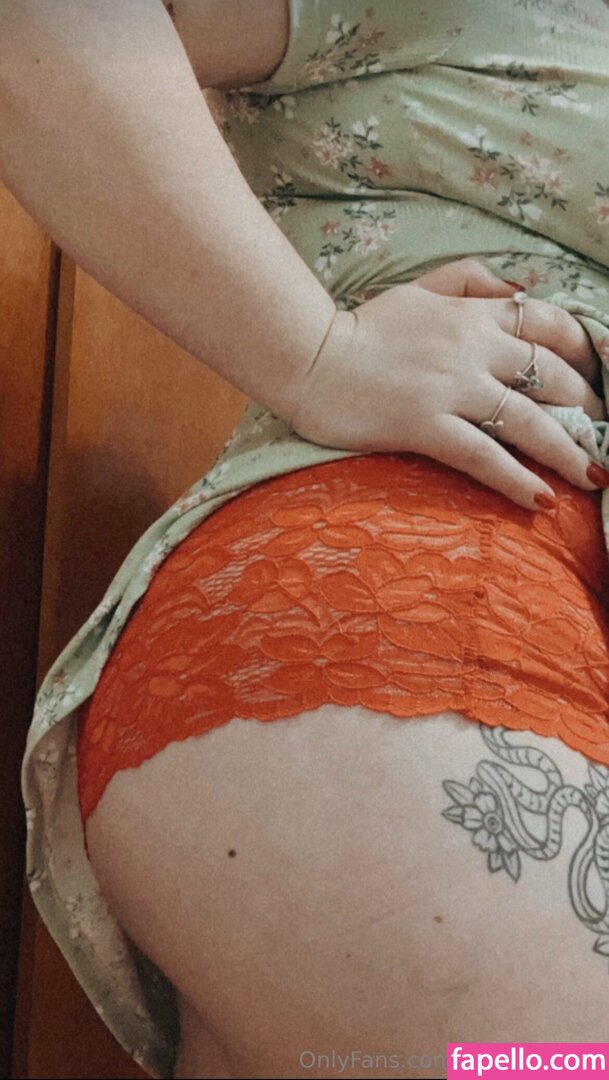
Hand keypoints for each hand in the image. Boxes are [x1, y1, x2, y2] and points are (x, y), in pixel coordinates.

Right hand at [288, 258, 607, 510]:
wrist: (308, 356)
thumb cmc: (363, 326)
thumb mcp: (420, 286)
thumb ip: (471, 280)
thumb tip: (521, 287)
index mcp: (474, 314)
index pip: (549, 324)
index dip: (586, 350)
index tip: (602, 375)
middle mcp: (473, 349)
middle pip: (550, 375)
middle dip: (588, 406)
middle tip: (603, 432)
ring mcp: (451, 390)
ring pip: (527, 420)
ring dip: (569, 451)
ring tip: (595, 475)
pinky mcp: (425, 427)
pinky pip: (483, 456)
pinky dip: (516, 479)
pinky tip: (543, 501)